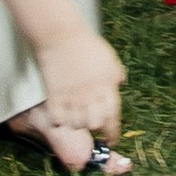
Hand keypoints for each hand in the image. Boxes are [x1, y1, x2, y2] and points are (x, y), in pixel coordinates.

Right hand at [32, 24, 124, 145]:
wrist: (61, 36)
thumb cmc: (87, 45)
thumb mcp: (109, 58)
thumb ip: (116, 74)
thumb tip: (121, 83)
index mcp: (106, 85)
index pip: (113, 116)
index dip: (113, 131)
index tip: (112, 139)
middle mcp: (90, 94)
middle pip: (95, 124)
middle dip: (95, 127)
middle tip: (92, 123)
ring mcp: (71, 96)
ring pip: (76, 125)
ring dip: (77, 124)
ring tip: (76, 117)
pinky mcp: (54, 96)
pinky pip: (57, 119)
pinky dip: (59, 121)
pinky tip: (61, 114)